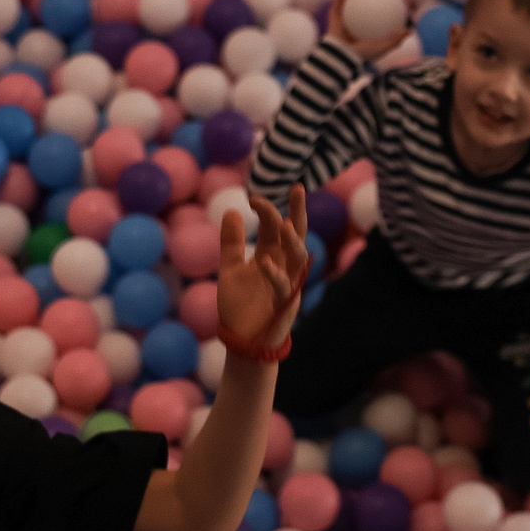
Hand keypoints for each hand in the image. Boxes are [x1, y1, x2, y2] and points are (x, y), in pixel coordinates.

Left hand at [217, 189, 308, 349]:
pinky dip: (275, 274)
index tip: (253, 196)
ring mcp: (287, 285)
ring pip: (298, 259)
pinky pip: (283, 287)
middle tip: (298, 189)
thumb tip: (231, 210)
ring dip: (293, 242)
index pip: (275, 227)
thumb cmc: (239, 306)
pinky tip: (264, 261)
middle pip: (296, 235)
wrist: (241, 341)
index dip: (267, 210)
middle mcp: (283, 267)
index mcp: (271, 256)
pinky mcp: (284, 305)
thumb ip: (232, 243)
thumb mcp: (230, 269)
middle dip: (299, 213)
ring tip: (285, 223)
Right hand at [327, 1, 409, 62]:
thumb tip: (411, 30)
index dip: (380, 15)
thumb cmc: (364, 53)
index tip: (389, 5)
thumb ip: (396, 39)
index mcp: (365, 38)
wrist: (342, 55)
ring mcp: (341, 26)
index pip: (374, 25)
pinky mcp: (332, 21)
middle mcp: (353, 31)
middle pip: (359, 15)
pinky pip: (336, 7)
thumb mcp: (384, 46)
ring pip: (346, 9)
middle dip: (365, 5)